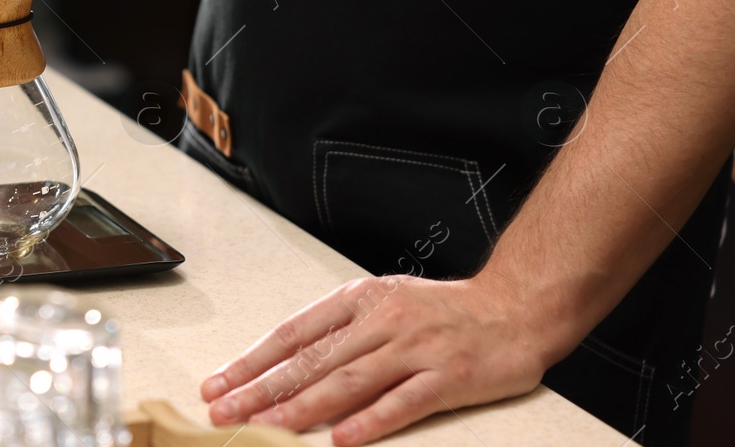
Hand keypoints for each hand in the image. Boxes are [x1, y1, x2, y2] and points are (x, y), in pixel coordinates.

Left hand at [200, 274, 558, 444]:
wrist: (516, 306)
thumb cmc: (444, 311)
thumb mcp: (384, 304)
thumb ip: (342, 333)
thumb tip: (287, 365)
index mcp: (359, 301)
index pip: (294, 333)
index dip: (253, 360)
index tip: (218, 384)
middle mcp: (381, 321)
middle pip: (312, 360)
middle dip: (262, 388)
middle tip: (224, 412)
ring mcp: (415, 348)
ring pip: (348, 381)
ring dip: (303, 407)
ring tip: (267, 427)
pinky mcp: (449, 377)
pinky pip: (403, 401)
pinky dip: (371, 421)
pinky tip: (342, 439)